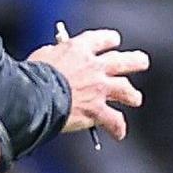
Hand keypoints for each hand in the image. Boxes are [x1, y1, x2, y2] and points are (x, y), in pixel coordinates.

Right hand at [26, 28, 147, 140]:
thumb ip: (57, 55)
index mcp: (79, 49)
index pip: (103, 39)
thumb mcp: (44, 55)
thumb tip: (58, 56)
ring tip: (135, 99)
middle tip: (141, 62)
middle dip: (136, 61)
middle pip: (125, 60)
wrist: (32, 96)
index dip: (110, 40)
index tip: (113, 42)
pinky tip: (119, 133)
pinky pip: (114, 120)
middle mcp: (94, 66)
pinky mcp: (96, 110)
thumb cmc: (31, 75)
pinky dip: (117, 127)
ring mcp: (99, 88)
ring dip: (132, 95)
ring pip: (125, 89)